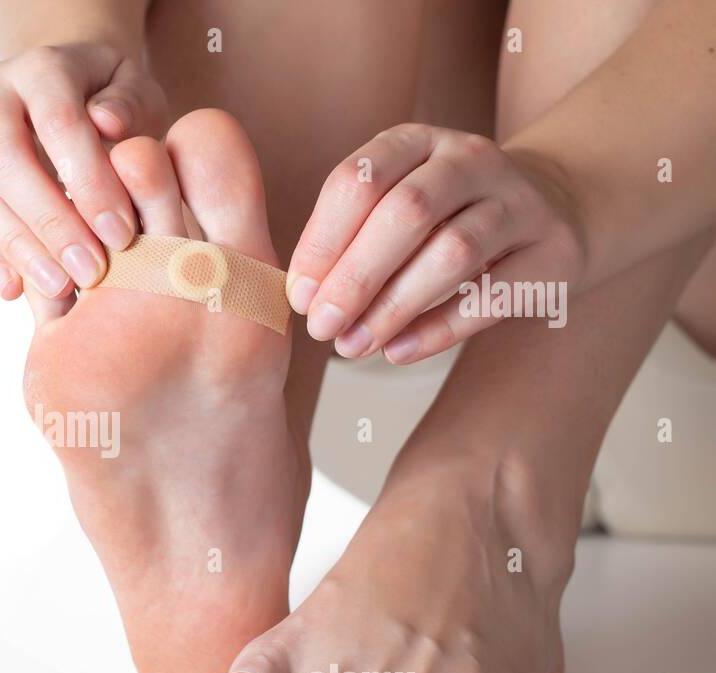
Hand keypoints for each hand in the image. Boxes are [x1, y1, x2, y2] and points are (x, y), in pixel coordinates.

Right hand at [0, 43, 166, 302]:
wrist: (61, 103)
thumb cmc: (110, 107)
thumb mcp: (137, 96)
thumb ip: (131, 107)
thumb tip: (106, 123)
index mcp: (40, 68)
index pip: (58, 121)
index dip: (88, 180)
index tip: (121, 235)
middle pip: (3, 159)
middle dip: (49, 222)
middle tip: (89, 271)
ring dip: (17, 246)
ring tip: (59, 287)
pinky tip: (18, 289)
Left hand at [286, 124, 586, 362]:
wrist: (549, 210)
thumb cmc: (443, 219)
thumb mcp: (393, 206)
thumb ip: (348, 239)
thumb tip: (301, 297)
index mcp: (416, 141)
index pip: (358, 180)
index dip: (322, 241)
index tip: (299, 296)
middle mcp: (470, 159)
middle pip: (407, 212)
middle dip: (355, 276)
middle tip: (322, 328)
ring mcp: (519, 202)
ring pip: (452, 252)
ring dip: (393, 307)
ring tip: (353, 347)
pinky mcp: (553, 250)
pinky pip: (492, 295)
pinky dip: (439, 328)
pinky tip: (397, 351)